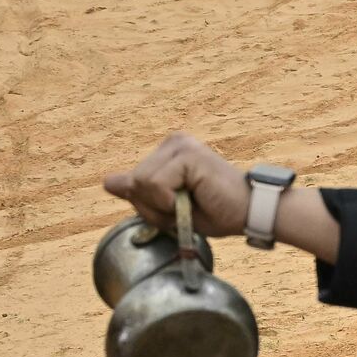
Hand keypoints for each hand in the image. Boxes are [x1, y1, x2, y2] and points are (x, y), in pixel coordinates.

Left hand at [104, 132, 248, 240]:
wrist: (249, 213)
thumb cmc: (216, 211)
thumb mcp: (169, 208)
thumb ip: (140, 193)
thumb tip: (106, 182)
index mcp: (168, 153)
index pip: (132, 182)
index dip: (150, 205)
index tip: (180, 207)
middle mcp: (173, 143)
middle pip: (134, 182)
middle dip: (154, 207)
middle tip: (187, 209)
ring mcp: (180, 146)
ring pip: (141, 183)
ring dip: (162, 205)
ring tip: (192, 203)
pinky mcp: (187, 155)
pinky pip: (155, 184)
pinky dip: (169, 201)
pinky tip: (195, 197)